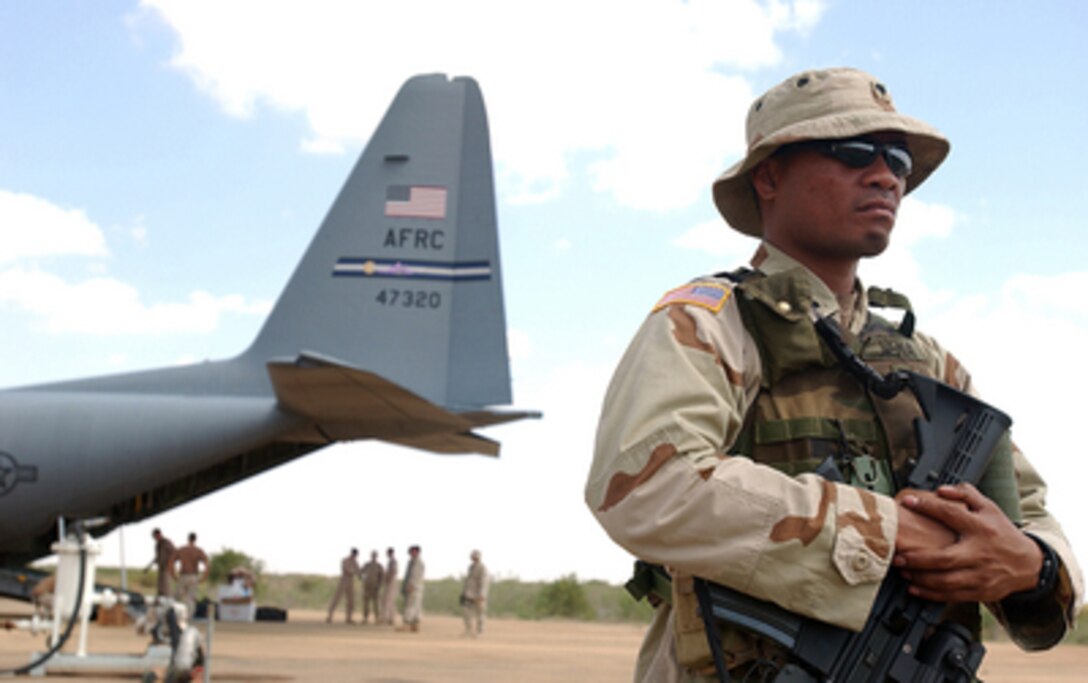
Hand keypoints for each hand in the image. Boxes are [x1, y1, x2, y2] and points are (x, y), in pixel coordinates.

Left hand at [893, 483, 1040, 602]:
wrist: (1029, 564)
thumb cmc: (1003, 534)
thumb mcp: (989, 509)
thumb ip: (966, 494)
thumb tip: (941, 490)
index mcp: (982, 528)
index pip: (952, 515)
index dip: (928, 507)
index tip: (908, 503)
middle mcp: (980, 553)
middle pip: (945, 558)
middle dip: (917, 559)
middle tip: (897, 556)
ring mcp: (981, 575)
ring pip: (946, 581)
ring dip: (920, 578)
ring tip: (903, 571)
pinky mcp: (980, 591)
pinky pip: (952, 596)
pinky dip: (931, 594)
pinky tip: (915, 588)